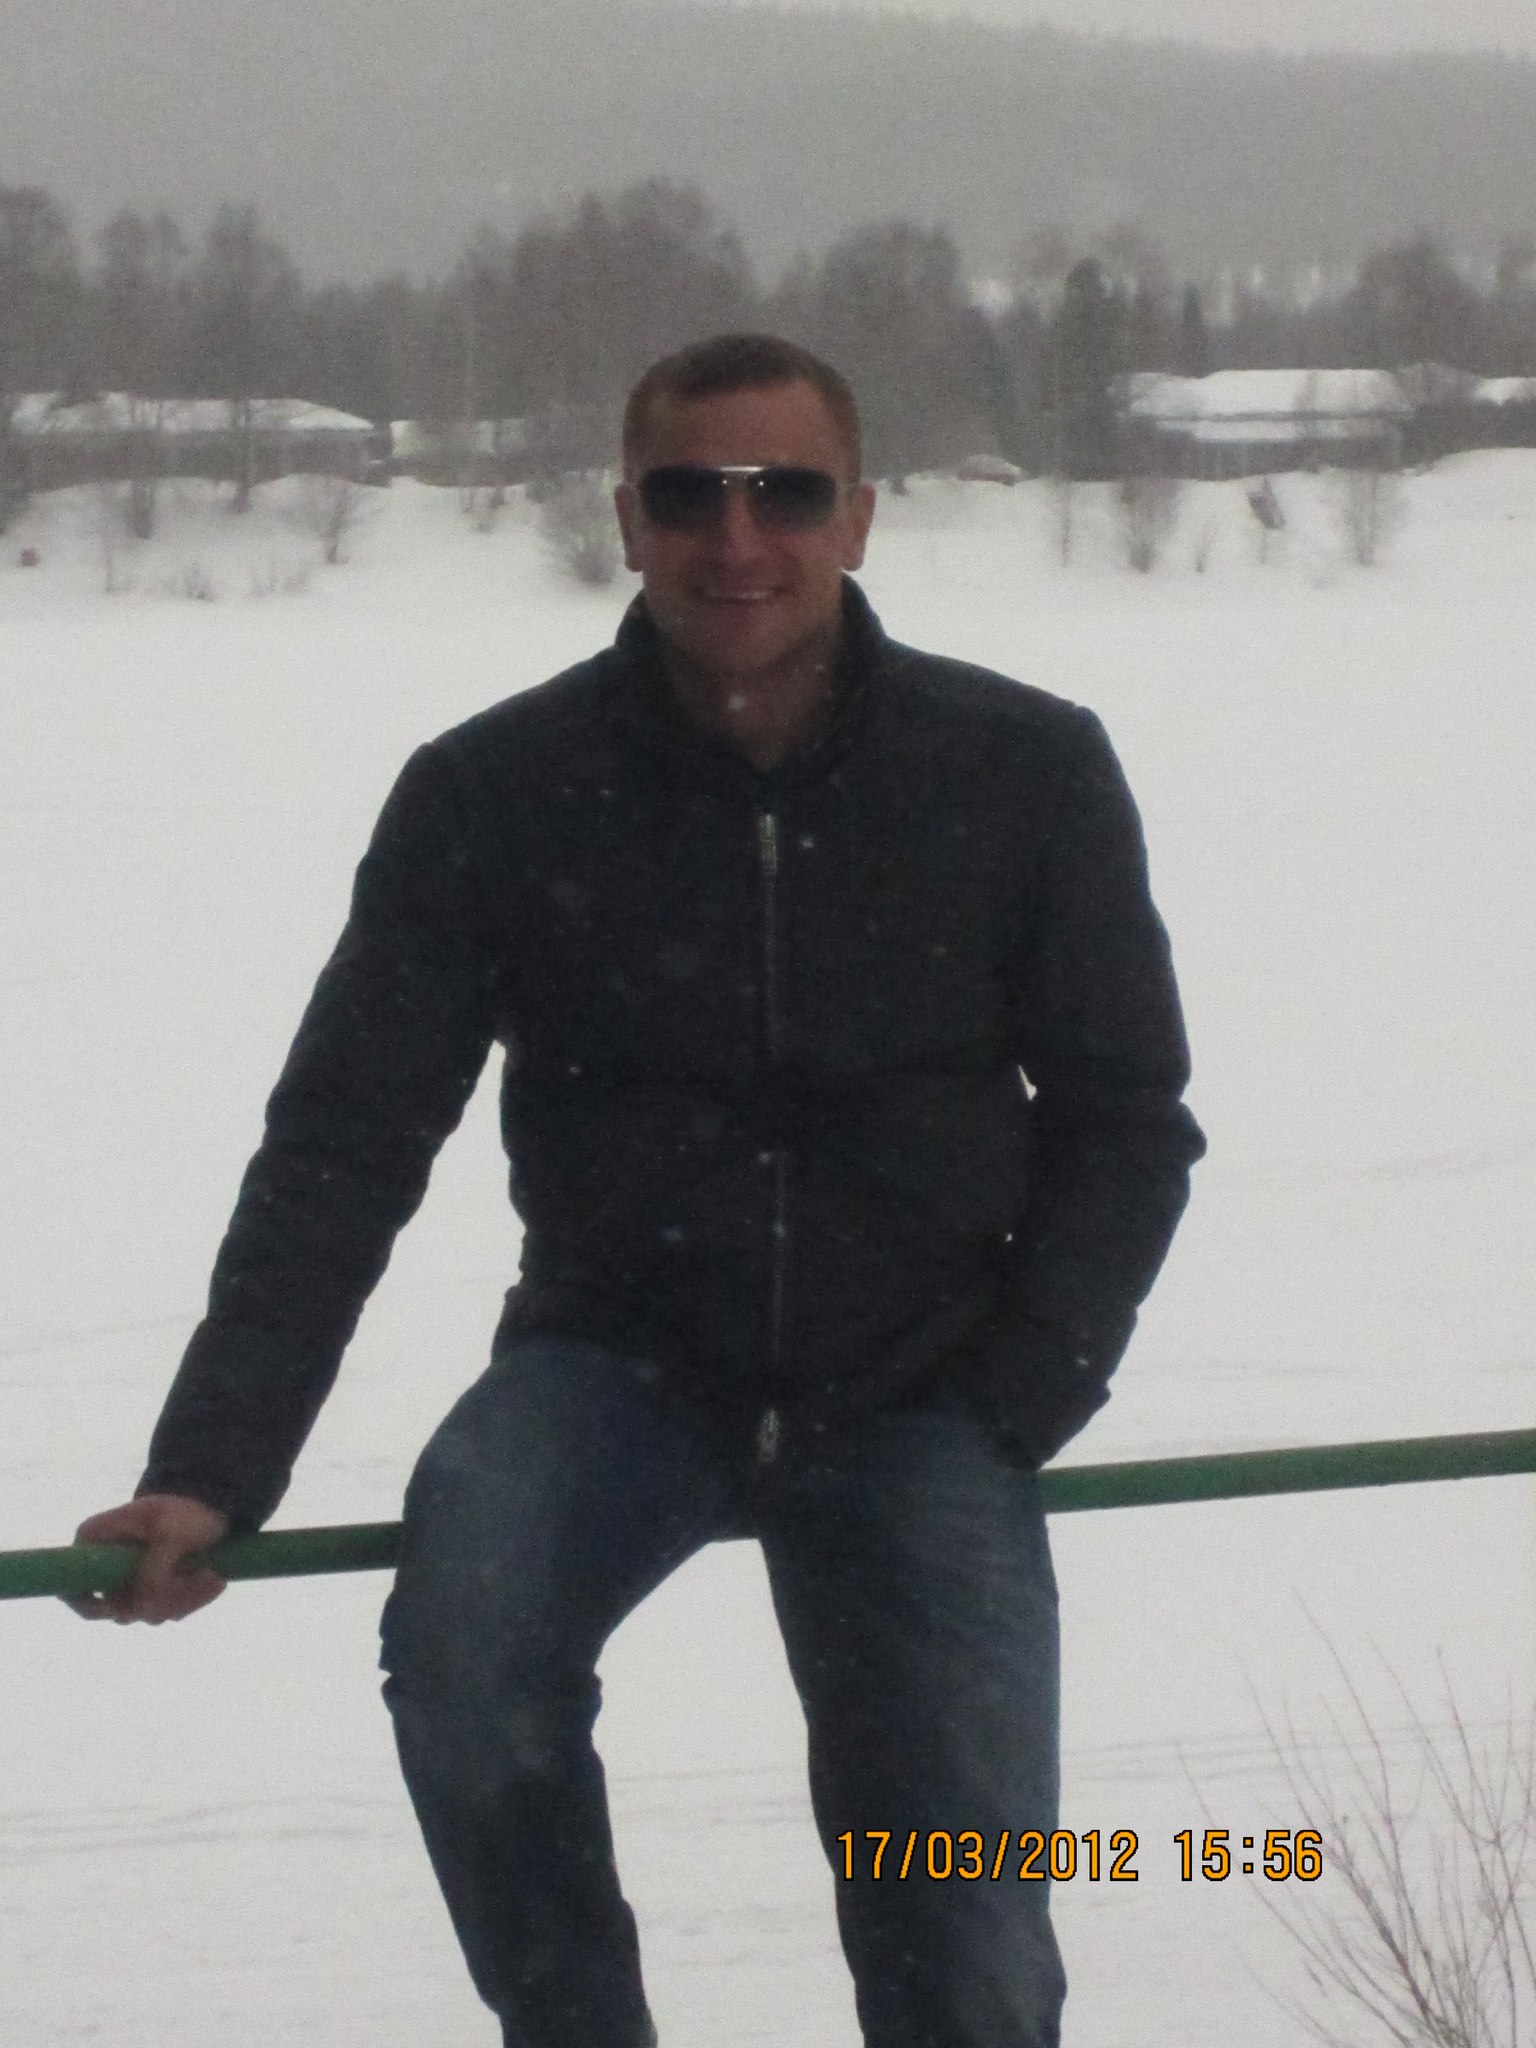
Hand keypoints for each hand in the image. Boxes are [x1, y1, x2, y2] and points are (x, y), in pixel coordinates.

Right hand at [67, 1494, 231, 1623]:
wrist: (213, 1503)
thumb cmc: (186, 1510)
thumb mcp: (171, 1535)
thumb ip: (154, 1571)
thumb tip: (142, 1610)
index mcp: (95, 1541)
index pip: (72, 1587)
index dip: (92, 1607)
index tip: (126, 1607)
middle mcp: (107, 1567)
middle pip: (119, 1609)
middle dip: (162, 1600)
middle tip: (198, 1576)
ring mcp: (129, 1582)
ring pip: (148, 1612)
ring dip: (183, 1598)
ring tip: (211, 1572)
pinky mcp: (152, 1591)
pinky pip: (167, 1611)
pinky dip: (192, 1598)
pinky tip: (213, 1577)